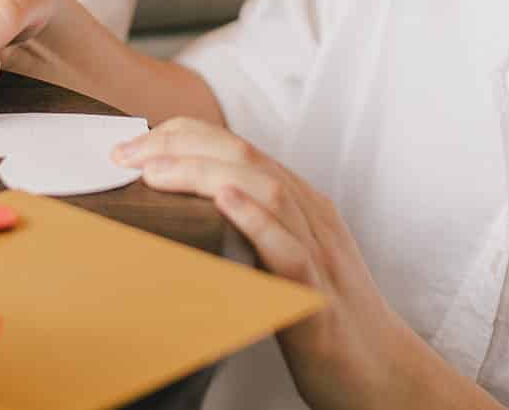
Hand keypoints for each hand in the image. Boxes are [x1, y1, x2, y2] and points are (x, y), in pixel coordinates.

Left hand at [113, 120, 435, 409]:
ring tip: (157, 172)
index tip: (132, 146)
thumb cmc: (326, 320)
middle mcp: (311, 217)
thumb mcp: (284, 260)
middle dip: (180, 145)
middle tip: (125, 154)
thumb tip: (183, 215)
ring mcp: (320, 253)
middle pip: (247, 156)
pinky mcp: (320, 297)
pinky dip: (256, 221)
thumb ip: (249, 230)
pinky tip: (225, 202)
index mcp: (301, 205)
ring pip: (268, 191)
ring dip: (205, 173)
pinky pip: (291, 251)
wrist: (382, 372)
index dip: (183, 135)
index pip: (239, 146)